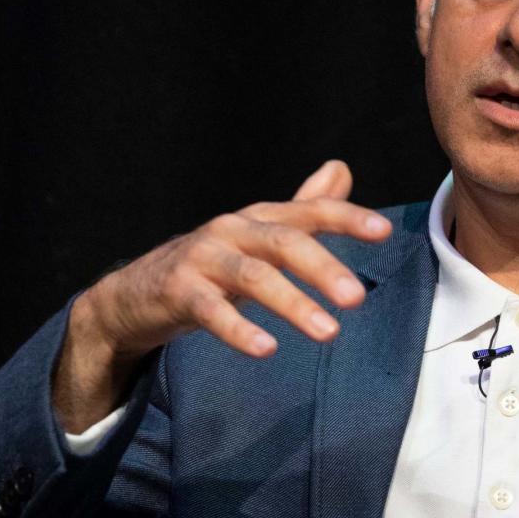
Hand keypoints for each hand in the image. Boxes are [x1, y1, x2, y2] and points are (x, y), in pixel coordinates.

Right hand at [55, 159, 390, 432]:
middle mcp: (232, 229)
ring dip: (293, 304)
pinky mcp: (177, 290)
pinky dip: (238, 330)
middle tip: (357, 298)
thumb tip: (341, 168)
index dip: (346, 217)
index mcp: (259, 218)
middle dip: (323, 268)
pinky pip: (210, 310)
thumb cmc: (210, 264)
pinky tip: (266, 349)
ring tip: (328, 332)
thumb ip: (303, 208)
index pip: (309, 212)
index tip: (384, 231)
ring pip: (253, 277)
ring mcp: (202, 257)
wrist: (135, 293)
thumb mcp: (258, 235)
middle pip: (284, 242)